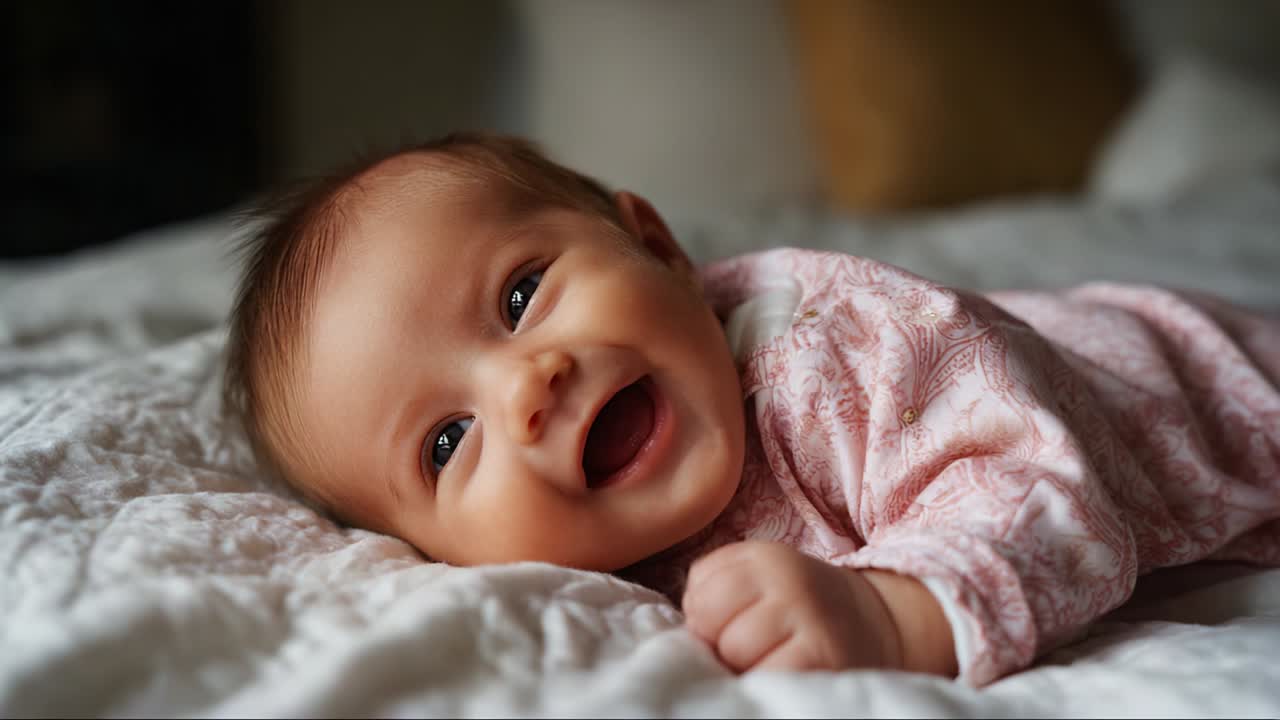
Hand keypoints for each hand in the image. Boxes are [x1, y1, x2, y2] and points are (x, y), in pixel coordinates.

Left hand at [681, 541, 902, 672]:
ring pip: (735, 653)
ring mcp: (810, 619)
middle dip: (720, 643)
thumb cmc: (796, 606)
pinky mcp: (825, 660)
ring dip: (744, 666)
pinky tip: (784, 675)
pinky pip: (766, 679)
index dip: (704, 618)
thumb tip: (688, 629)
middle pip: (711, 623)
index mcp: (765, 557)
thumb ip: (711, 586)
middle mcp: (790, 580)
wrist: (871, 625)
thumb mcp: (754, 577)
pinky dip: (767, 685)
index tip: (727, 624)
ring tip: (770, 659)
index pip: (701, 594)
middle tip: (751, 646)